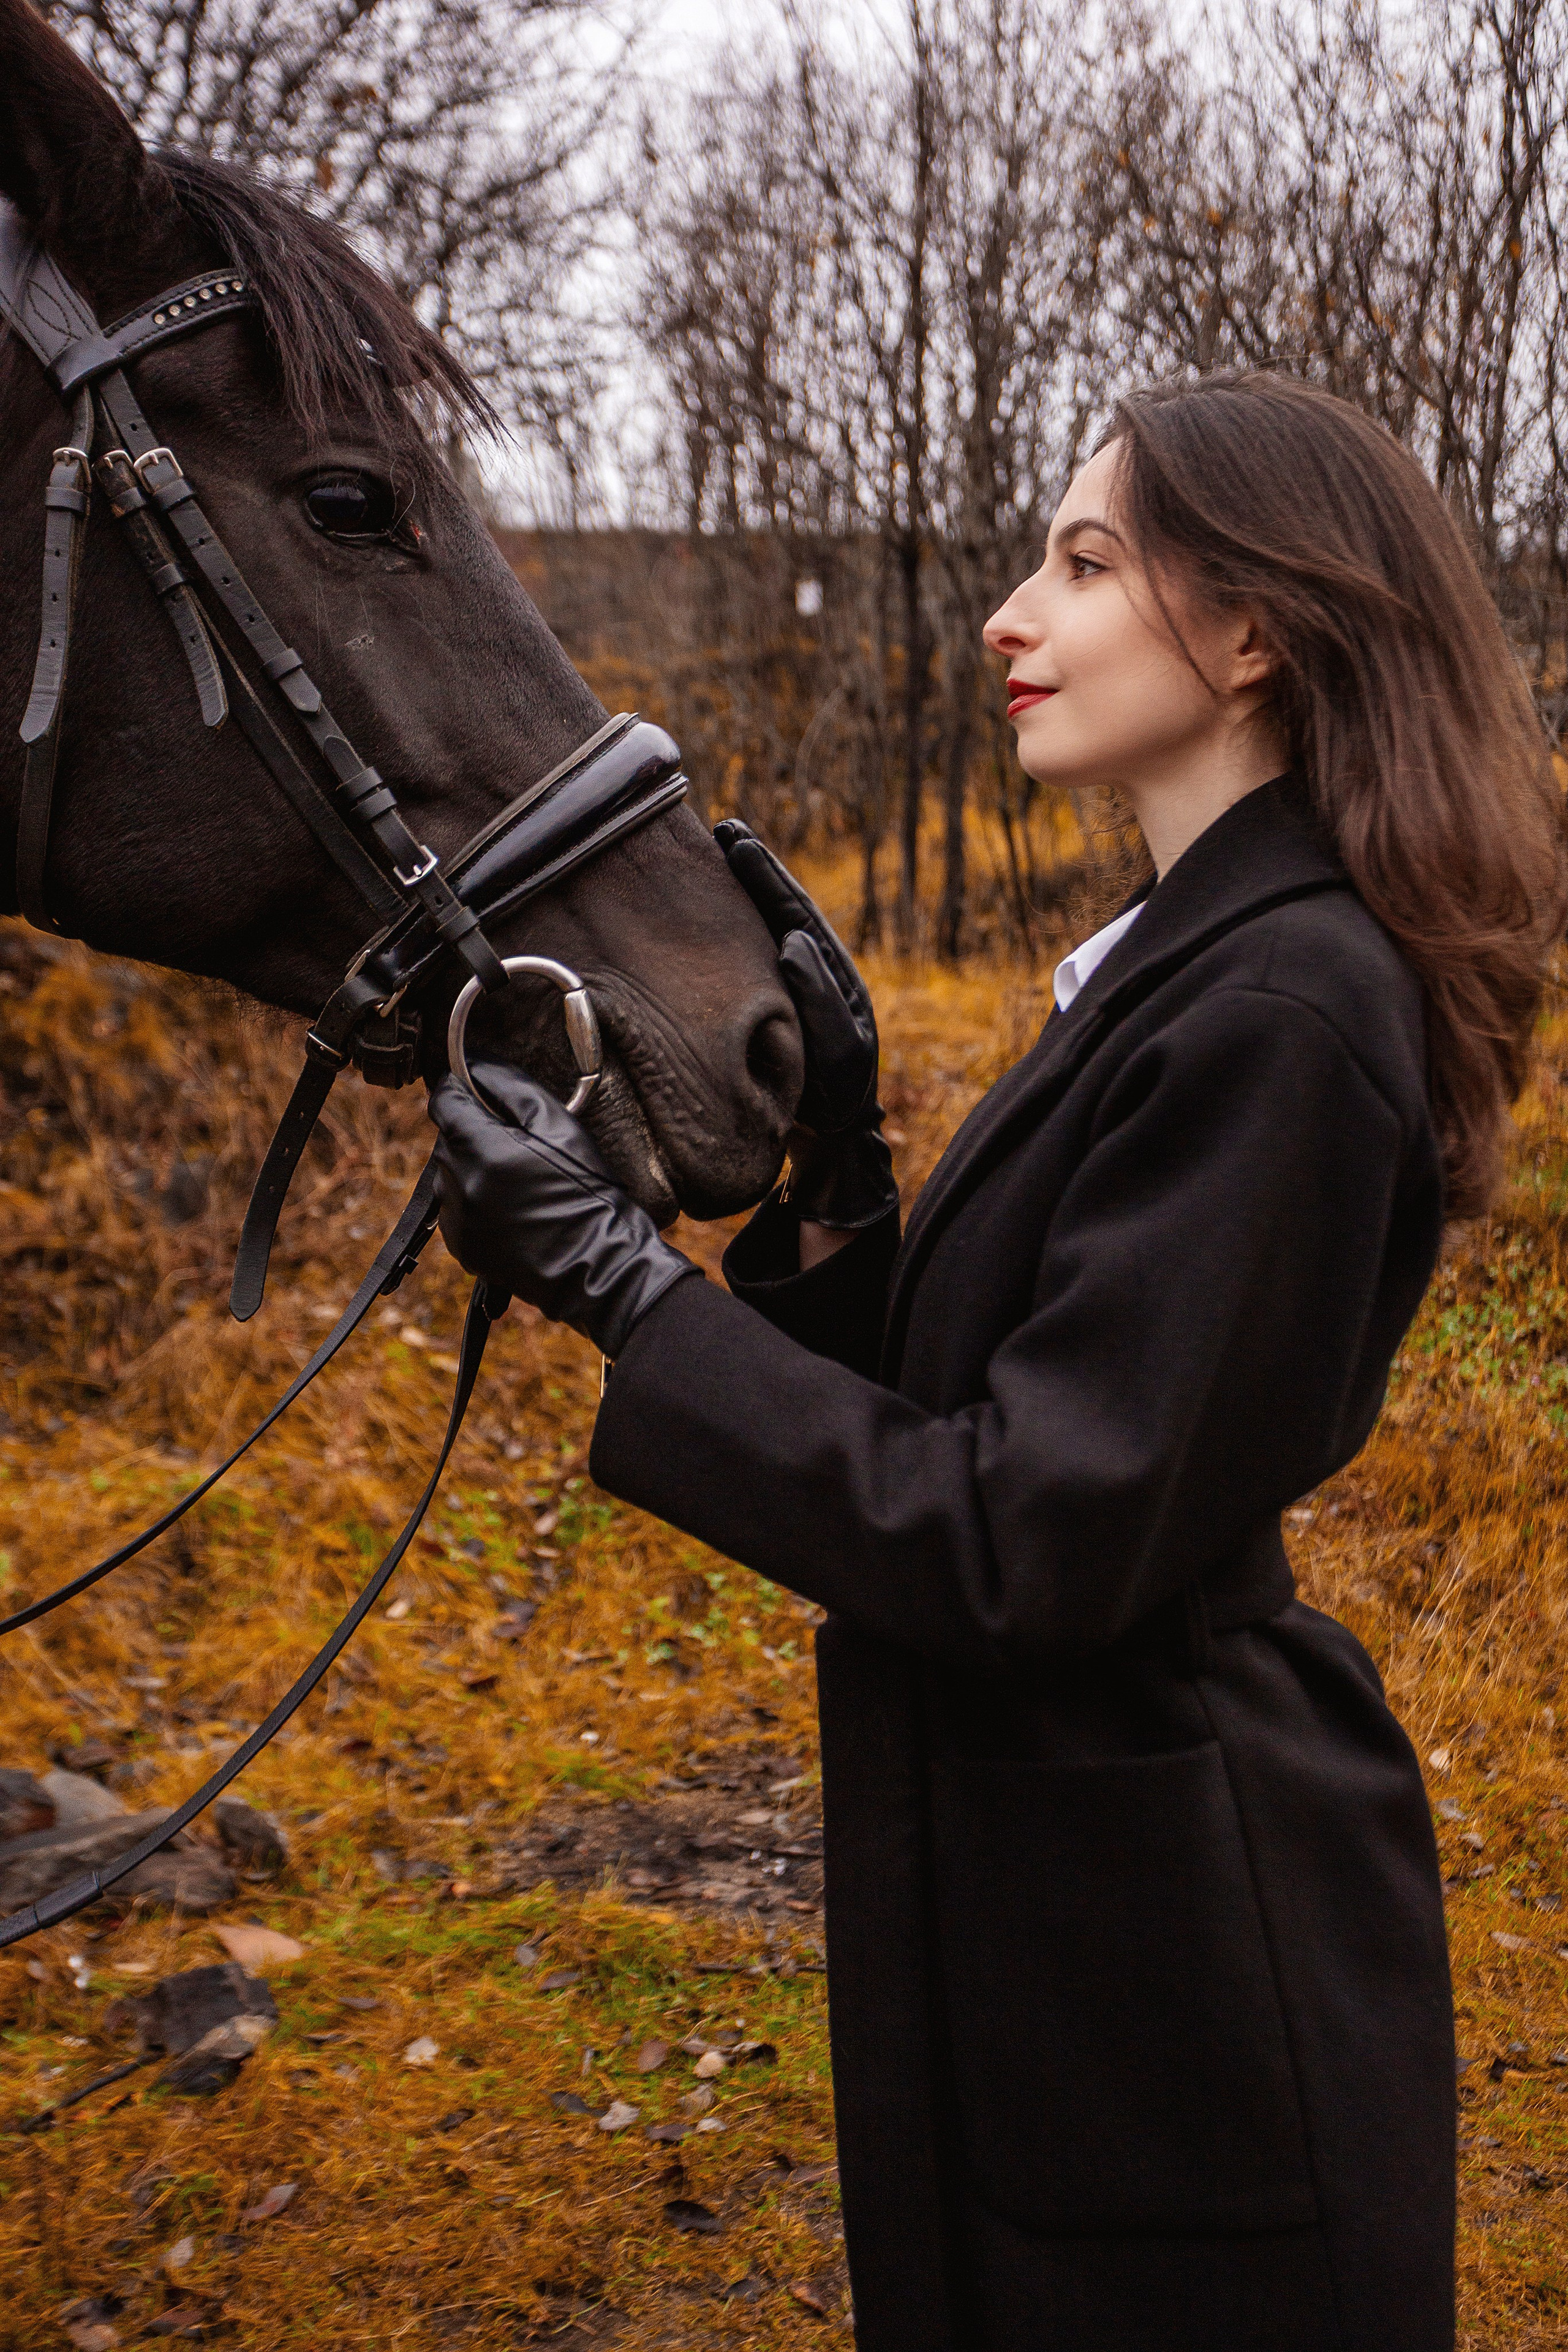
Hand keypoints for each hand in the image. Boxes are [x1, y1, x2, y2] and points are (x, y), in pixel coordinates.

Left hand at [428, 1060, 696, 1357]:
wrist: (600, 1265)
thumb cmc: (588, 1192)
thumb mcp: (560, 1126)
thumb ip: (511, 1087)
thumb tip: (475, 1064)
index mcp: (482, 1149)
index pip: (444, 1099)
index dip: (461, 1088)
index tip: (482, 1091)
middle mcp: (460, 1185)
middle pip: (447, 1137)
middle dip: (473, 1131)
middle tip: (518, 1144)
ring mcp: (458, 1220)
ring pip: (449, 1173)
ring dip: (473, 1167)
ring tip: (519, 1181)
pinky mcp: (462, 1248)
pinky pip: (456, 1209)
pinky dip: (476, 1201)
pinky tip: (513, 1209)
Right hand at [715, 820, 896, 1230]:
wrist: (832, 1134)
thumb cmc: (836, 1097)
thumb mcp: (838, 1050)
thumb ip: (820, 999)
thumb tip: (795, 943)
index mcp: (832, 974)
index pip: (794, 910)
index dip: (764, 874)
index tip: (735, 838)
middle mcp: (813, 970)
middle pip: (778, 905)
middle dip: (752, 869)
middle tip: (722, 829)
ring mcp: (791, 984)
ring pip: (761, 925)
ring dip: (738, 892)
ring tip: (712, 854)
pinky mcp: (771, 1001)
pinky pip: (746, 953)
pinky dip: (728, 926)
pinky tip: (699, 912)